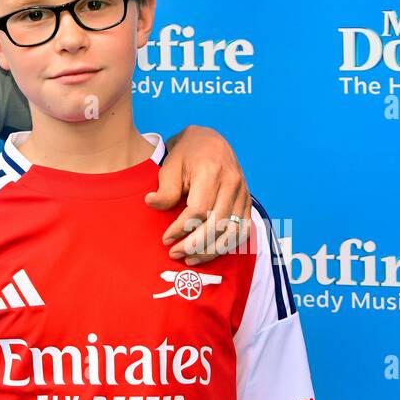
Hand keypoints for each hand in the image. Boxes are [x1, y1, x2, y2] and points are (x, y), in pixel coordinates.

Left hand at [145, 125, 251, 263]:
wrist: (209, 140)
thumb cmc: (187, 154)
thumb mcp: (170, 166)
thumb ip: (165, 189)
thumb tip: (152, 204)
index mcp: (211, 170)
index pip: (198, 210)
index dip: (181, 228)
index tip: (166, 238)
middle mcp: (232, 182)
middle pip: (217, 224)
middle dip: (195, 245)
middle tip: (175, 253)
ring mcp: (243, 192)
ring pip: (232, 231)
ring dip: (212, 251)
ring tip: (190, 259)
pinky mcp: (247, 201)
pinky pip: (243, 230)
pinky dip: (227, 246)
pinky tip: (210, 253)